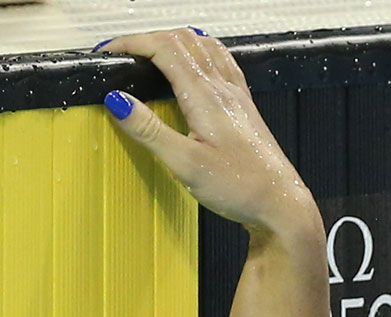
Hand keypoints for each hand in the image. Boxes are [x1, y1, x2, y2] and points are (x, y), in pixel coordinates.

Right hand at [98, 28, 320, 240]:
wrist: (281, 203)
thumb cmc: (241, 188)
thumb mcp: (186, 164)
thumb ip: (150, 131)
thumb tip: (117, 100)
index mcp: (206, 97)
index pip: (164, 48)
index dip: (132, 42)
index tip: (108, 51)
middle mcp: (224, 88)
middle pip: (184, 40)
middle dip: (148, 38)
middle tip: (123, 52)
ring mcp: (237, 95)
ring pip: (205, 46)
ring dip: (174, 40)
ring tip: (150, 51)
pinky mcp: (245, 107)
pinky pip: (223, 62)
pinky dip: (201, 51)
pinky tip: (197, 62)